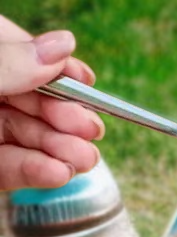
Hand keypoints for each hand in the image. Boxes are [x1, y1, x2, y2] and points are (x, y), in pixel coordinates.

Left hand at [0, 15, 103, 190]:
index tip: (86, 81)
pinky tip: (57, 173)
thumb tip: (63, 45)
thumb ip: (8, 62)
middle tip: (90, 130)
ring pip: (26, 138)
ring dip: (59, 150)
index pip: (22, 53)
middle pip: (31, 100)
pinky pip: (10, 169)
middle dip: (64, 118)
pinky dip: (36, 173)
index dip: (57, 69)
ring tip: (82, 158)